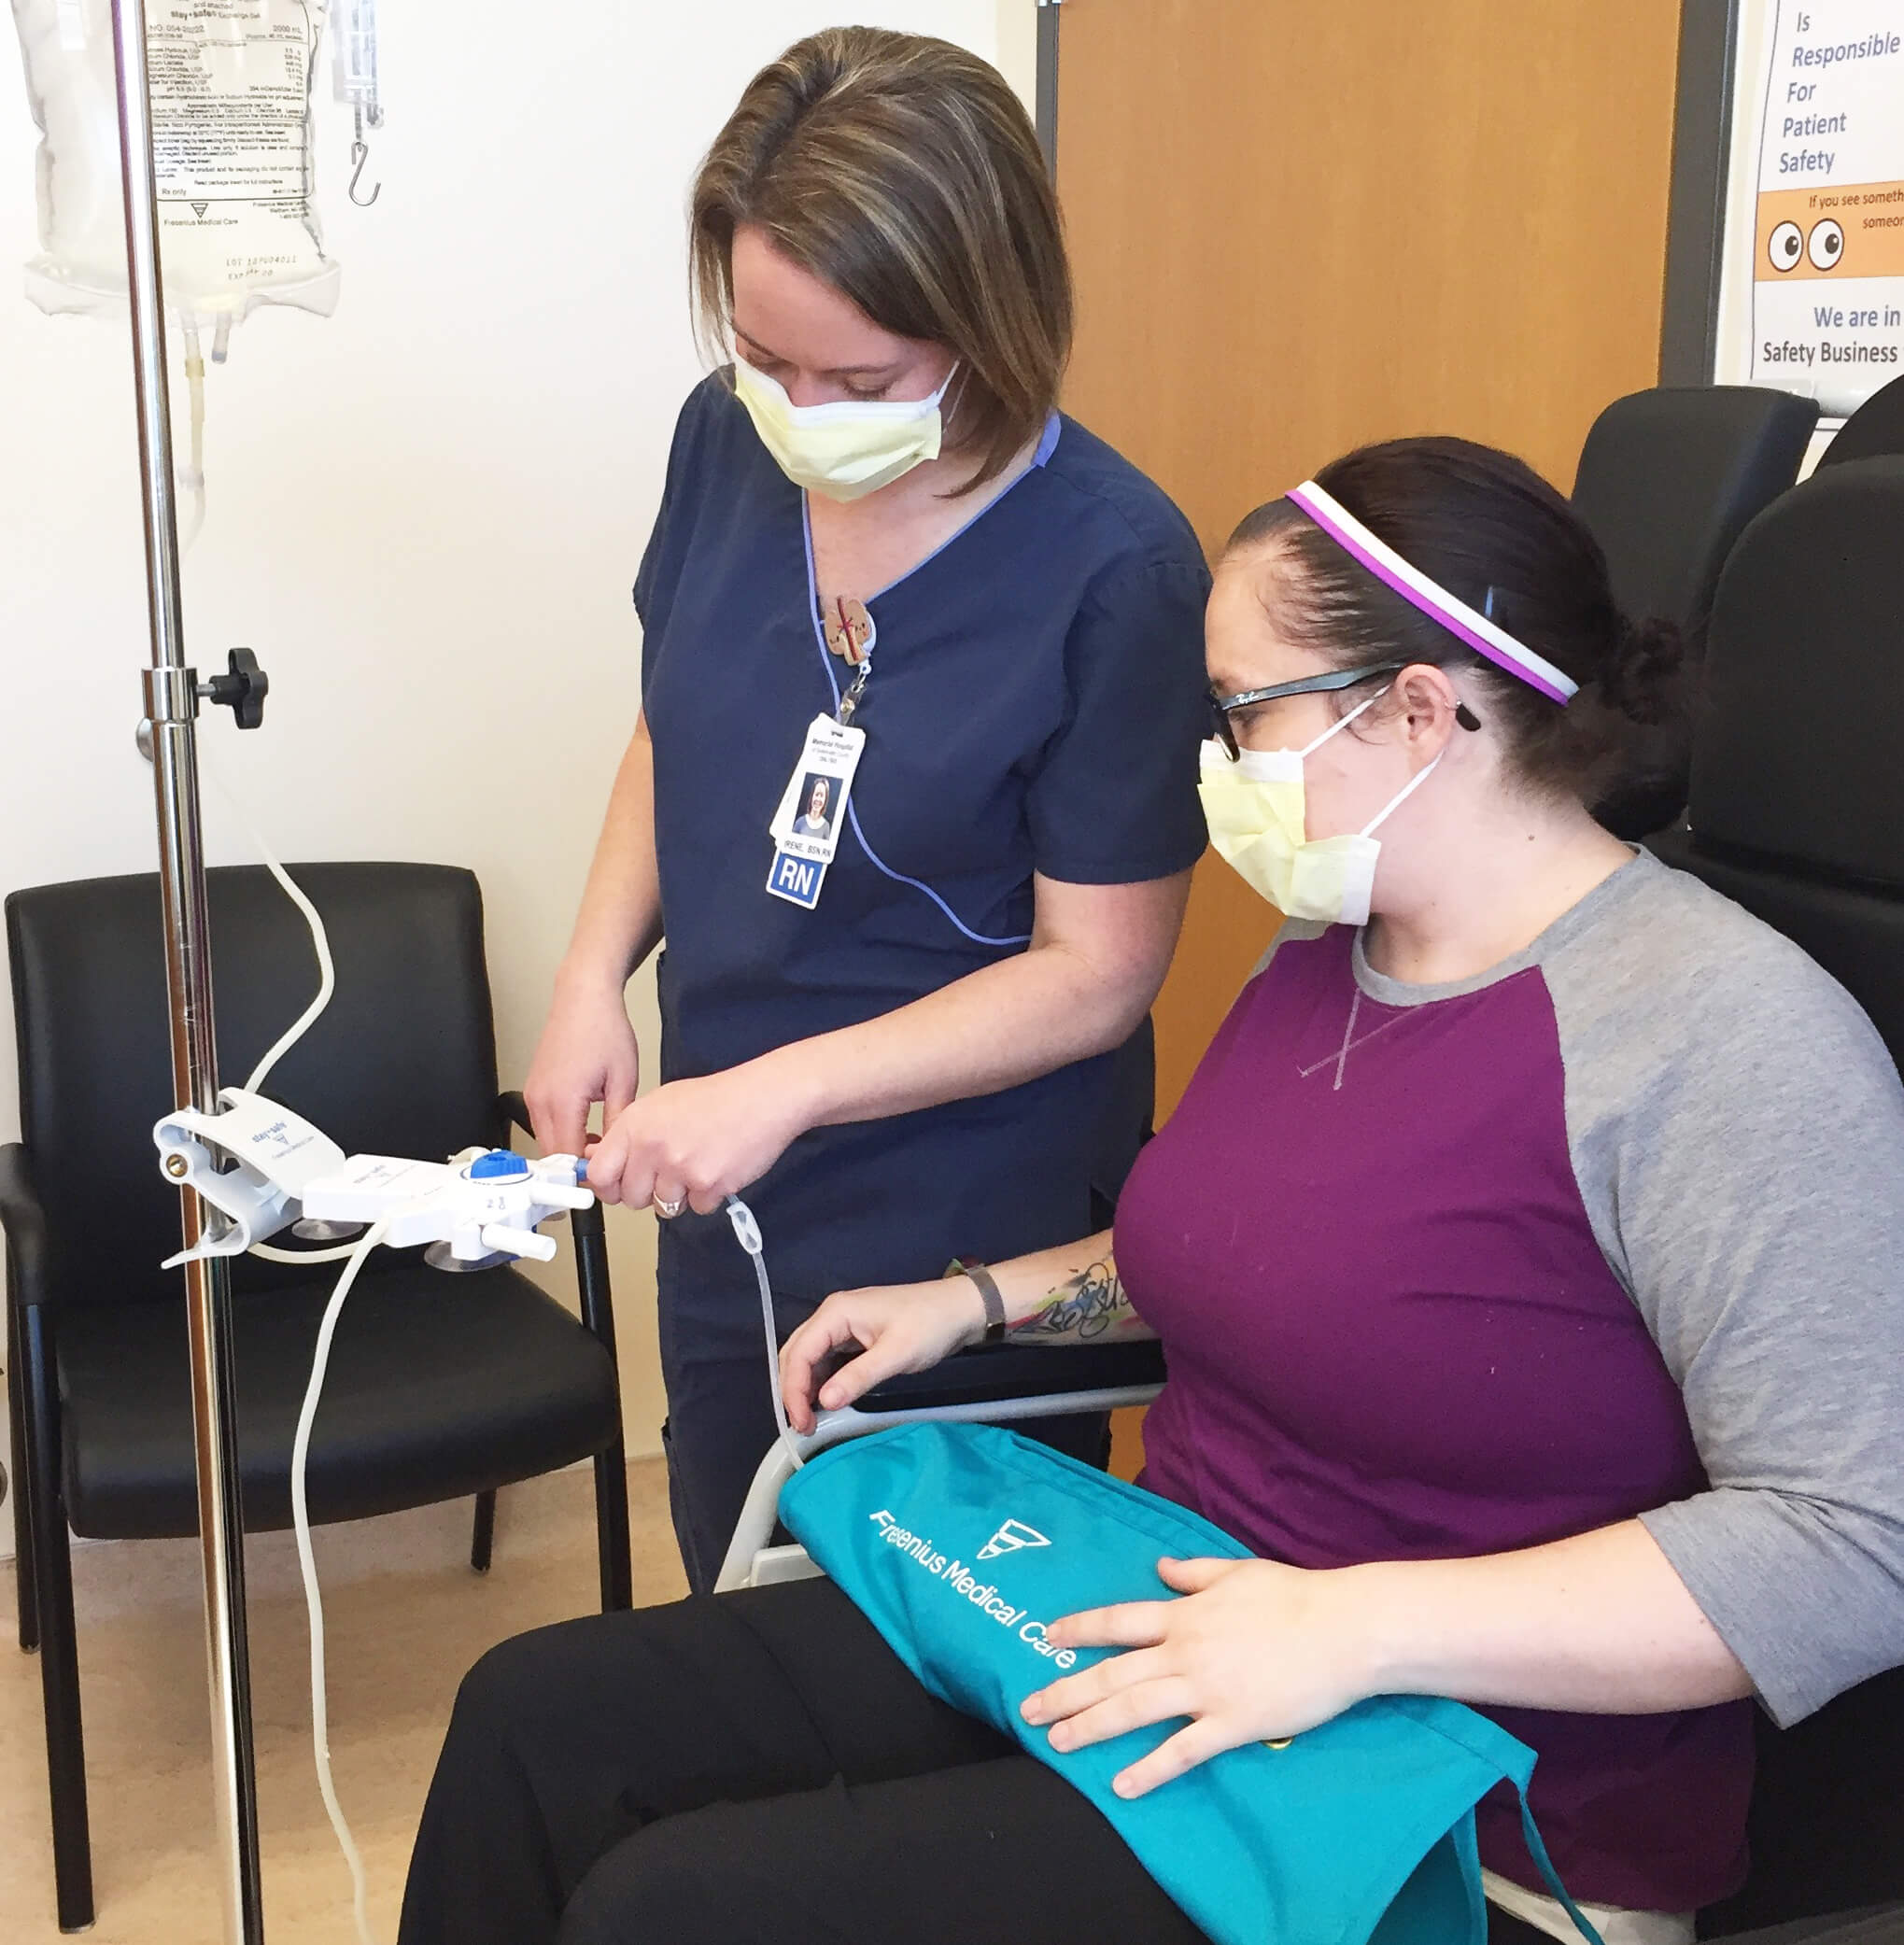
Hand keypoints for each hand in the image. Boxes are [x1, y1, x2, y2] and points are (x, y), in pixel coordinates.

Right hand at [524, 978, 639, 1156]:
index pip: (568, 1156)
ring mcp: (532, 1094)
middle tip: (608, 1163)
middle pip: (553, 1153)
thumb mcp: (624, 1081)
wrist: (584, 998)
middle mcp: (540, 1101)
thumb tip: (615, 1152)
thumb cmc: (605, 1032)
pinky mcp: (533, 1088)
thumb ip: (617, 1123)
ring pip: (545, 1140)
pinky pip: (542, 1123)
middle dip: (578, 1164)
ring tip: (600, 1144)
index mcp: (563, 1101)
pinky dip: (561, 1132)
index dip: (589, 1171)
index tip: (610, 1173)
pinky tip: (586, 1127)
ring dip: (569, 1148)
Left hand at [581, 1053, 816, 1213]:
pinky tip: (718, 1168)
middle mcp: (653, 1148)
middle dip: (649, 1192)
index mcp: (635, 1125)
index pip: (599, 1175)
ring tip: (698, 1164)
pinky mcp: (709, 1185)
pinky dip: (708, 1196)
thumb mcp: (660, 1103)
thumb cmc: (714, 1099)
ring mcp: (681, 1168)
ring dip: (680, 1195)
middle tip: (670, 1172)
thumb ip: (628, 1135)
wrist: (763, 1098)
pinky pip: (698, 1208)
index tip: (618, 1187)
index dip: (607, 1187)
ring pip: (664, 1207)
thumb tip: (595, 1161)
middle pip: (632, 1198)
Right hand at [778, 1279, 985, 1432]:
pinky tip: (826, 1400)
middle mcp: (833, 1314)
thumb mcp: (896, 1354)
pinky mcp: (855, 1334)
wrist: (962, 1308)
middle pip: (797, 1353)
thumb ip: (858, 1377)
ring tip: (811, 1419)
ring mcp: (844, 1323)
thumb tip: (824, 1401)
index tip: (801, 1422)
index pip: (800, 1353)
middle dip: (793, 1390)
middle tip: (802, 1426)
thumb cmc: (931, 1325)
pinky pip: (828, 1358)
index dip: (793, 1390)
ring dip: (805, 1386)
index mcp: (836, 1312)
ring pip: (810, 1356)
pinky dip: (822, 1380)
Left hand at [1020, 1557, 1377, 1798]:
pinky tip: (1123, 1785)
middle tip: (1029, 1710)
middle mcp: (1184, 1651)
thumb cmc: (1294, 1596)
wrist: (1343, 1629)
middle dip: (1067, 1690)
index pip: (1118, 1621)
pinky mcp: (1233, 1724)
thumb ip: (1193, 1573)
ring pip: (1135, 1710)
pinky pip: (1182, 1751)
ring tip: (1058, 1743)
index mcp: (1185, 1613)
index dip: (1080, 1629)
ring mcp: (1206, 1689)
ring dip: (1091, 1727)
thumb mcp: (1237, 1571)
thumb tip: (1160, 1568)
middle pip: (1113, 1672)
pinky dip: (1150, 1769)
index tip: (1048, 1636)